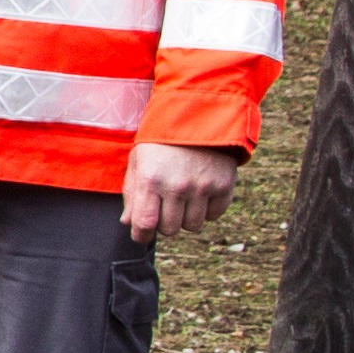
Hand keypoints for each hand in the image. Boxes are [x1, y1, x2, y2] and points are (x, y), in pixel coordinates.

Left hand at [123, 140, 241, 240]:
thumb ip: (132, 193)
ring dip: (185, 218)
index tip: (141, 235)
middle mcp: (177, 186)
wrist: (199, 117)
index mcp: (150, 179)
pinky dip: (206, 210)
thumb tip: (129, 222)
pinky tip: (200, 194)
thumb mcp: (138, 161)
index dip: (141, 235)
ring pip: (192, 225)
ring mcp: (202, 187)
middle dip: (163, 223)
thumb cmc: (161, 141)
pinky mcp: (224, 185)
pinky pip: (214, 215)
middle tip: (164, 208)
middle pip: (169, 229)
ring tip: (182, 199)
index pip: (145, 223)